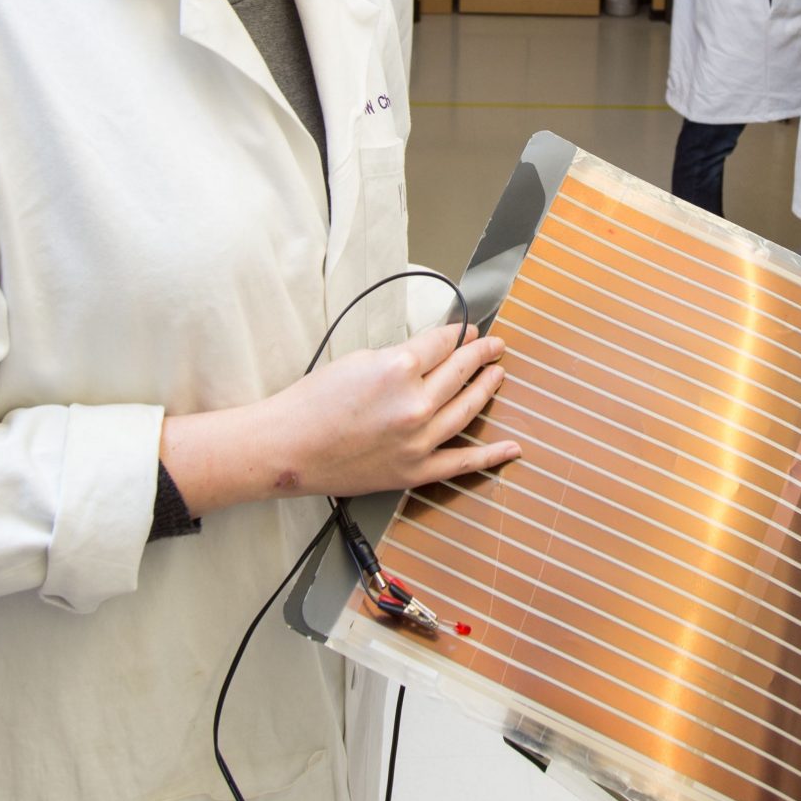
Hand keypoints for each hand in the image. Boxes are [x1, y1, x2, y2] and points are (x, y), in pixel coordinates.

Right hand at [259, 322, 518, 499]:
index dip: (457, 334)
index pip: (442, 344)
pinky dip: (490, 455)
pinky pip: (462, 462)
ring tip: (498, 374)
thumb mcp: (359, 359)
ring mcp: (419, 441)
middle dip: (480, 354)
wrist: (288, 448)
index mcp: (400, 368)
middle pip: (460, 372)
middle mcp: (416, 404)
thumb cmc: (313, 401)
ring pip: (467, 409)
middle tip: (492, 345)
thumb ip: (401, 355)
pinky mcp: (415, 471)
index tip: (467, 330)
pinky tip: (512, 447)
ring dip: (486, 388)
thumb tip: (430, 353)